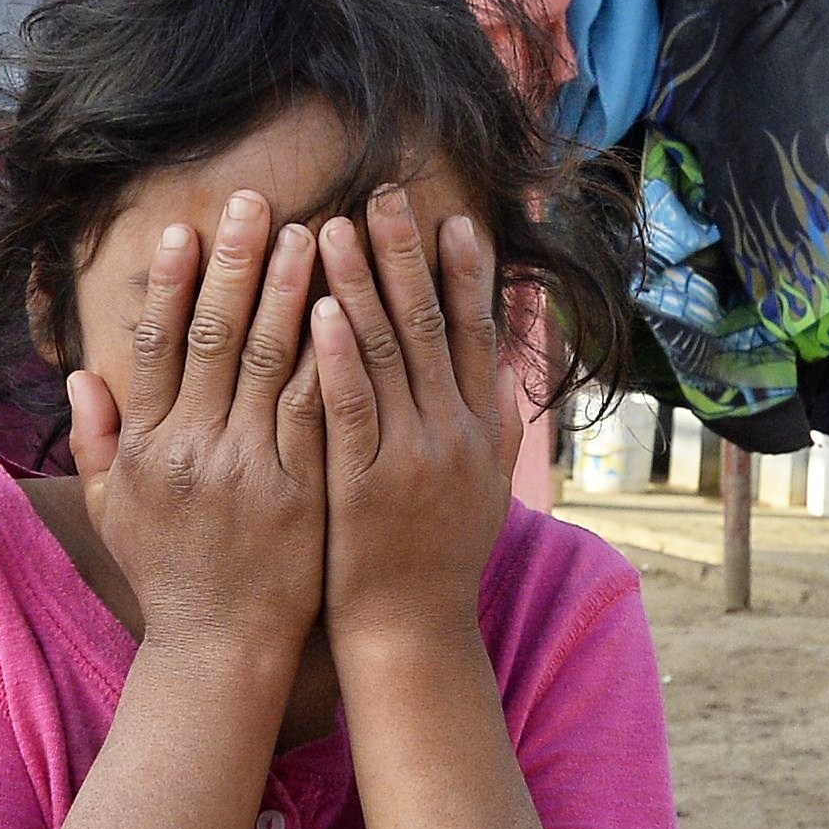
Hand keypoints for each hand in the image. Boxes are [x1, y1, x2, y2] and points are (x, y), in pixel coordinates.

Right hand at [65, 190, 326, 666]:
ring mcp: (251, 467)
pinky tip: (347, 309)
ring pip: (271, 361)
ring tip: (312, 233)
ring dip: (292, 291)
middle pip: (214, 335)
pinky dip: (330, 356)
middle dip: (236, 263)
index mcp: (149, 445)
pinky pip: (317, 408)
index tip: (185, 228)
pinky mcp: (302, 488)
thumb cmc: (169, 575)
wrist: (222, 650)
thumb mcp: (116, 510)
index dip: (170, 281)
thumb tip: (80, 377)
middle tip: (254, 202)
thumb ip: (98, 442)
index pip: (157, 343)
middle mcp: (195, 447)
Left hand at [306, 189, 514, 668]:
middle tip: (386, 194)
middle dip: (406, 257)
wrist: (412, 634)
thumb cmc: (438, 560)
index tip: (454, 219)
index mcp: (481, 430)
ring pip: (387, 355)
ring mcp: (411, 458)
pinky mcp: (363, 484)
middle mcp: (454, 435)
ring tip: (335, 229)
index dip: (467, 274)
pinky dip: (337, 358)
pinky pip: (349, 410)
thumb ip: (495, 421)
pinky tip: (319, 312)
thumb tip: (509, 359)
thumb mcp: (485, 487)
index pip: (477, 334)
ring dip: (361, 287)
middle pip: (432, 327)